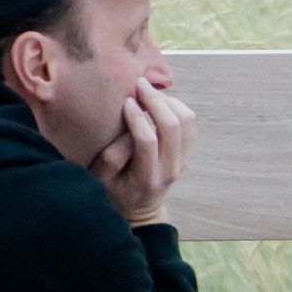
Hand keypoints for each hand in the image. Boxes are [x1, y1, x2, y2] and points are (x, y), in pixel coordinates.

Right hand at [90, 78, 195, 227]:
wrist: (141, 207)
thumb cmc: (115, 191)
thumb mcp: (100, 180)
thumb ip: (111, 158)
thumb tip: (127, 132)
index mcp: (147, 178)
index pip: (148, 141)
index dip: (137, 117)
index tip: (125, 101)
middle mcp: (170, 169)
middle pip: (173, 127)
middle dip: (155, 100)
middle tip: (139, 84)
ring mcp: (183, 161)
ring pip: (186, 121)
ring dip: (168, 101)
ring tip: (148, 91)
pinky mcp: (188, 152)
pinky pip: (190, 123)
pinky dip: (177, 106)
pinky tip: (159, 101)